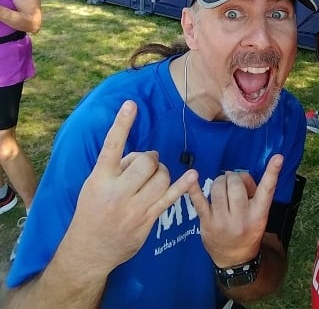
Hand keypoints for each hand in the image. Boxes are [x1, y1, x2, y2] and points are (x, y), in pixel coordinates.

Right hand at [65, 100, 197, 273]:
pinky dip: (183, 185)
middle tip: (145, 165)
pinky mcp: (148, 219)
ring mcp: (134, 207)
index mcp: (100, 178)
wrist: (89, 249)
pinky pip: (170, 197)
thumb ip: (115, 167)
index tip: (131, 104)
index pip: (112, 146)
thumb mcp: (93, 185)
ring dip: (161, 171)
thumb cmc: (91, 211)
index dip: (122, 124)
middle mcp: (117, 192)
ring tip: (153, 177)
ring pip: (160, 177)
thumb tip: (143, 156)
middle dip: (150, 159)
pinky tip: (193, 175)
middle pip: (146, 162)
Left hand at [188, 154, 282, 267]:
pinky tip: (192, 176)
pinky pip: (199, 201)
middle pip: (235, 184)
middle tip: (234, 184)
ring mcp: (223, 220)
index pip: (267, 190)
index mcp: (259, 214)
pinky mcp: (207, 221)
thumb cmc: (248, 230)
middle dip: (234, 178)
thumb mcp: (259, 215)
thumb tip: (238, 175)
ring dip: (220, 181)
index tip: (278, 157)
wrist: (235, 259)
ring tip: (222, 187)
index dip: (272, 172)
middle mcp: (242, 217)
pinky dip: (194, 188)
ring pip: (218, 187)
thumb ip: (253, 194)